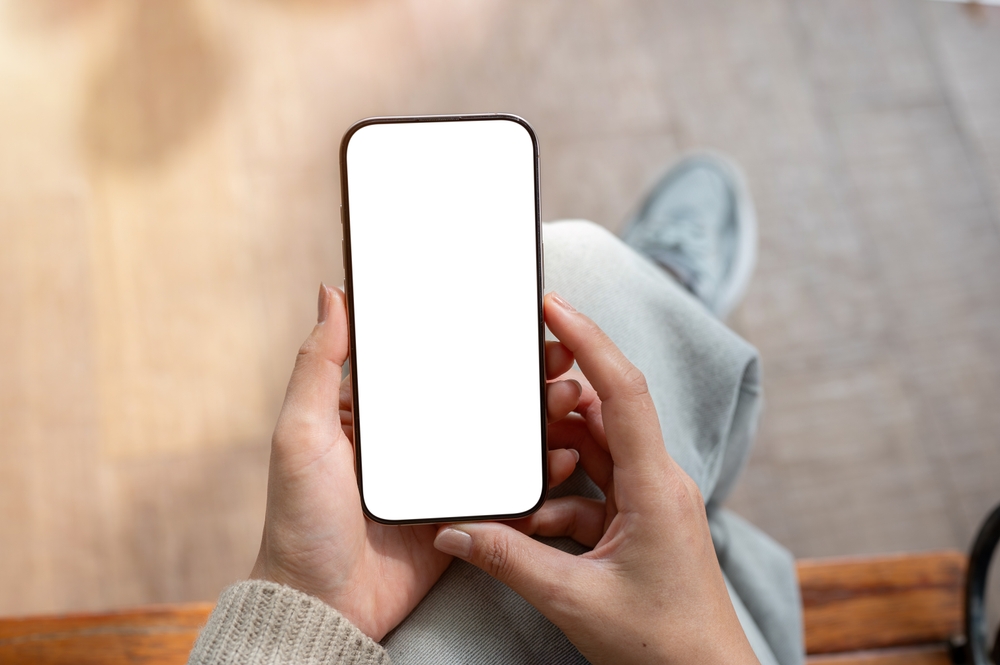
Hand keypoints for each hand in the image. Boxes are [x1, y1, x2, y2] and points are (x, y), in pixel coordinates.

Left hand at [250, 284, 583, 639]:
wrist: (326, 606)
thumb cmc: (301, 521)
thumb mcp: (301, 434)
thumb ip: (317, 365)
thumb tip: (331, 294)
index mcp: (372, 413)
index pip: (427, 362)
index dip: (469, 338)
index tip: (508, 319)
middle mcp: (410, 440)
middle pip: (473, 394)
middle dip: (518, 373)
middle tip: (555, 356)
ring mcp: (438, 476)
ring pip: (497, 435)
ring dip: (536, 414)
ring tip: (567, 395)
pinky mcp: (460, 513)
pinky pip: (505, 484)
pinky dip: (537, 469)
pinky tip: (561, 453)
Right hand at [431, 292, 758, 664]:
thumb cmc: (662, 644)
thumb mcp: (574, 599)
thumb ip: (509, 560)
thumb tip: (455, 530)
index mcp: (655, 486)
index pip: (624, 390)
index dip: (589, 341)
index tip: (554, 306)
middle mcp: (657, 482)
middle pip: (603, 415)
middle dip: (556, 403)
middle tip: (513, 389)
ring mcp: (650, 501)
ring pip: (595, 453)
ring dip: (553, 460)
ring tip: (513, 474)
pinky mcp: (640, 521)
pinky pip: (594, 489)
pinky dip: (559, 500)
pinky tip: (531, 527)